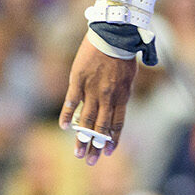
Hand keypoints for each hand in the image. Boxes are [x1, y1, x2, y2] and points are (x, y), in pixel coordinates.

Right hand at [59, 35, 137, 164]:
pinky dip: (68, 115)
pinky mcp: (78, 80)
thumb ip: (123, 93)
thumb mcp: (130, 75)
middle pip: (101, 128)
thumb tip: (117, 105)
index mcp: (122, 96)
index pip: (117, 124)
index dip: (112, 140)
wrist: (114, 32)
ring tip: (78, 153)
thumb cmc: (124, 51)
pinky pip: (71, 101)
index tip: (108, 153)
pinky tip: (64, 127)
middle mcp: (107, 96)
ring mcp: (92, 89)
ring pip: (86, 120)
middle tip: (90, 162)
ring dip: (82, 138)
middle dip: (96, 147)